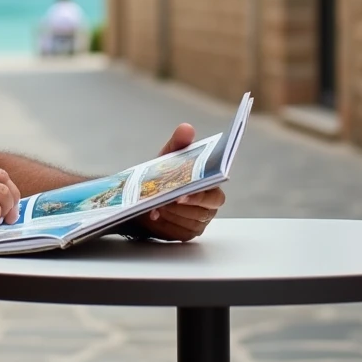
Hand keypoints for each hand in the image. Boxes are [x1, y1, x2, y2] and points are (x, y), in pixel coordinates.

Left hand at [137, 122, 225, 241]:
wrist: (147, 194)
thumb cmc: (165, 174)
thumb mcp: (169, 157)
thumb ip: (179, 143)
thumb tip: (186, 128)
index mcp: (211, 187)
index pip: (214, 195)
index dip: (200, 196)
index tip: (183, 194)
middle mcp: (208, 207)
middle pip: (201, 212)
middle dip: (182, 207)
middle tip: (165, 200)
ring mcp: (198, 222)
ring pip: (188, 222)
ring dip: (171, 214)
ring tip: (155, 205)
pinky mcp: (185, 234)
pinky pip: (177, 232)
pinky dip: (164, 224)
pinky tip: (154, 215)